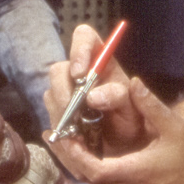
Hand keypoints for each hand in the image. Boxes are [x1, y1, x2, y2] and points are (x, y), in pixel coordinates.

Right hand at [45, 24, 144, 157]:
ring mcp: (65, 93)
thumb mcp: (133, 109)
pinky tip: (75, 140)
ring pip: (51, 95)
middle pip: (59, 70)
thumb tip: (92, 96)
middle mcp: (80, 75)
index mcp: (101, 63)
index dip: (79, 49)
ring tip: (79, 133)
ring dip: (62, 115)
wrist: (125, 147)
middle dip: (63, 91)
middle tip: (72, 112)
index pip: (84, 37)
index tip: (79, 74)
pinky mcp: (58, 113)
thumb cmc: (131, 121)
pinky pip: (50, 117)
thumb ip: (118, 97)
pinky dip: (60, 130)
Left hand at [47, 76, 183, 183]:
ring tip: (65, 138)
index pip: (95, 170)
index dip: (76, 155)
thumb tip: (134, 83)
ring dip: (78, 160)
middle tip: (55, 133)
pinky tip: (85, 150)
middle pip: (87, 175)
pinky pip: (103, 182)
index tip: (64, 136)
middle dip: (70, 154)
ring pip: (93, 180)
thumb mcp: (175, 128)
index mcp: (134, 172)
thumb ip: (152, 106)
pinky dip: (90, 166)